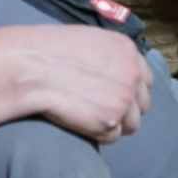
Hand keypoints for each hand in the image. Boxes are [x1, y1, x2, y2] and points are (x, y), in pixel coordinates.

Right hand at [2, 24, 152, 142]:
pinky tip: (81, 122)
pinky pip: (113, 137)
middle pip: (143, 105)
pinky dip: (99, 134)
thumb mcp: (90, 41)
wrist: (32, 68)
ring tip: (89, 118)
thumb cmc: (51, 51)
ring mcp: (124, 99)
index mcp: (128, 51)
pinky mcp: (110, 121)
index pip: (146, 80)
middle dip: (126, 111)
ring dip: (114, 124)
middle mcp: (132, 74)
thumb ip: (111, 57)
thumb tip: (116, 74)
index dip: (132, 91)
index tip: (117, 97)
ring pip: (132, 124)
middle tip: (102, 111)